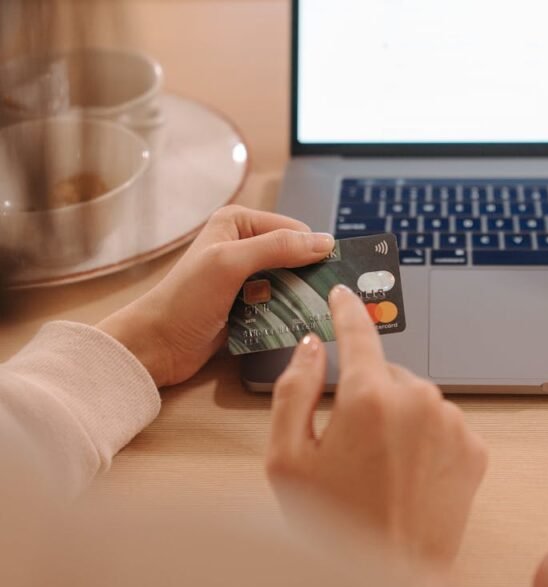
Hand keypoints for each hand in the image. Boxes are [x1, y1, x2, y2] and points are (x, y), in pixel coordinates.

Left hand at [98, 206, 334, 387]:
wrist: (157, 345)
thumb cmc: (185, 300)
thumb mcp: (230, 263)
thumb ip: (277, 247)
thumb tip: (325, 242)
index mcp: (238, 222)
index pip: (295, 230)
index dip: (313, 251)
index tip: (333, 275)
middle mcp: (244, 244)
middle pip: (297, 256)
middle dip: (311, 276)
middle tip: (329, 297)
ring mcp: (246, 276)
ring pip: (292, 282)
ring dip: (302, 298)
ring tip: (314, 312)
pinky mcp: (248, 303)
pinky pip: (282, 303)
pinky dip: (291, 313)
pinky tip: (296, 323)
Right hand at [266, 285, 487, 586]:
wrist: (391, 581)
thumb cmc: (332, 525)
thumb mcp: (287, 458)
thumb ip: (296, 389)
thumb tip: (313, 346)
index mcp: (369, 396)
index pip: (359, 335)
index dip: (347, 312)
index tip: (344, 295)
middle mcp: (419, 399)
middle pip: (386, 375)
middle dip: (367, 396)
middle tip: (347, 447)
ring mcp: (453, 424)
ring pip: (416, 401)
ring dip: (398, 419)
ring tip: (379, 471)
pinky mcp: (475, 450)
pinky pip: (443, 426)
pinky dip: (426, 441)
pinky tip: (408, 478)